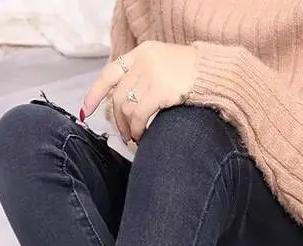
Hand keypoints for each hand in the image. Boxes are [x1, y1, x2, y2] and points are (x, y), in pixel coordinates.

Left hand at [82, 41, 196, 142]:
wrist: (216, 72)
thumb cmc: (188, 75)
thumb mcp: (160, 66)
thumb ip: (138, 79)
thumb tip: (114, 106)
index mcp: (142, 53)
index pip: (109, 74)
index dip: (94, 94)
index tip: (85, 112)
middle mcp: (144, 60)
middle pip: (117, 97)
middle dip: (117, 121)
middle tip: (123, 134)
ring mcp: (153, 74)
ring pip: (127, 108)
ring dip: (128, 127)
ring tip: (135, 136)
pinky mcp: (161, 89)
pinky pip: (139, 115)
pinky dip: (137, 129)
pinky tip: (142, 135)